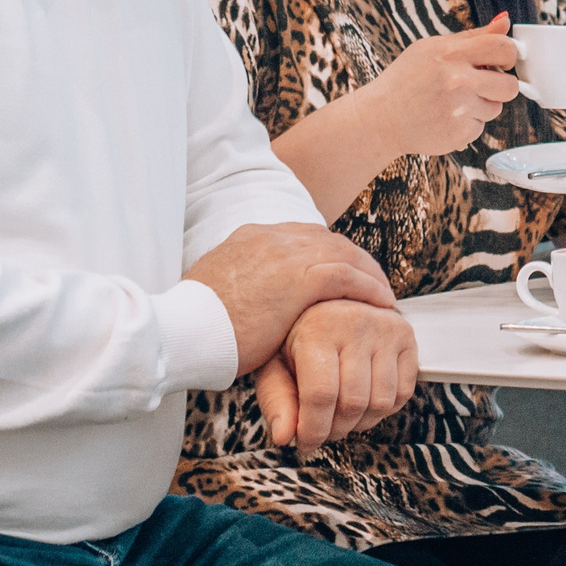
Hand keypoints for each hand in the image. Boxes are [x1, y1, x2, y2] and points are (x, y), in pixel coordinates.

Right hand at [184, 222, 396, 375]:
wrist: (182, 329)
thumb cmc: (194, 323)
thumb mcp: (217, 291)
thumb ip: (240, 285)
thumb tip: (246, 299)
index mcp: (250, 237)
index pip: (302, 236)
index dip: (327, 251)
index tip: (340, 267)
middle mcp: (271, 237)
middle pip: (328, 240)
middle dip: (354, 259)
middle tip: (372, 278)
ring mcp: (287, 255)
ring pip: (344, 255)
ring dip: (369, 274)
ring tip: (383, 293)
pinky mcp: (299, 280)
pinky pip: (348, 278)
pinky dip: (369, 289)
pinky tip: (382, 302)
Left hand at [253, 299, 419, 455]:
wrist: (331, 301)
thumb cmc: (298, 337)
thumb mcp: (275, 364)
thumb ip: (276, 400)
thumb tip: (285, 437)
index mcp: (318, 329)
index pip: (322, 394)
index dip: (314, 429)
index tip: (305, 444)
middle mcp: (356, 323)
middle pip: (354, 402)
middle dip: (336, 430)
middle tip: (322, 432)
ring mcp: (386, 329)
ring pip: (381, 402)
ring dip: (361, 423)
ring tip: (342, 416)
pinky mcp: (406, 337)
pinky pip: (403, 393)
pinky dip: (383, 410)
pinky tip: (363, 401)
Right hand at [356, 14, 522, 158]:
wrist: (381, 117)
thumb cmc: (407, 79)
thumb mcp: (433, 48)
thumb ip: (473, 36)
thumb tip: (505, 20)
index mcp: (451, 54)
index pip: (503, 48)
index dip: (509, 55)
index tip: (502, 61)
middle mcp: (458, 81)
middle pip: (510, 86)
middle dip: (502, 85)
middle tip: (484, 84)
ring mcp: (460, 110)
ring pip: (495, 108)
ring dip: (481, 105)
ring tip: (454, 102)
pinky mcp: (459, 133)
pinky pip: (480, 127)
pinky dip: (467, 124)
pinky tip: (446, 117)